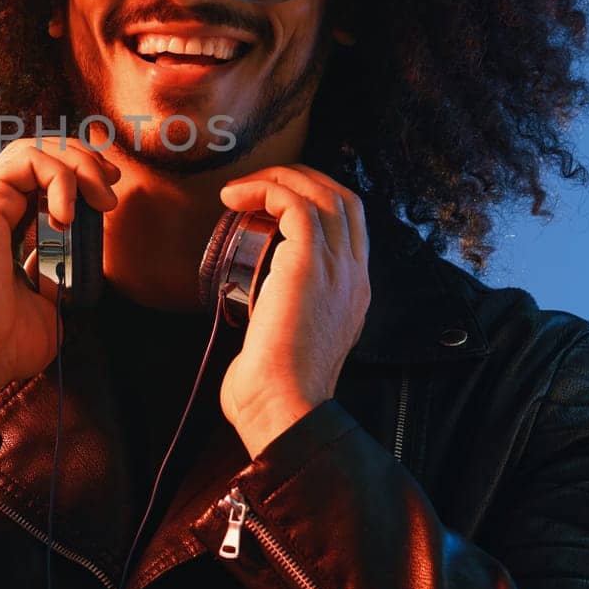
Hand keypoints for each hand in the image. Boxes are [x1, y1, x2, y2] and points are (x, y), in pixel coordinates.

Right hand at [0, 136, 120, 389]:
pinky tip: (69, 215)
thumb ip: (55, 280)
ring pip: (33, 148)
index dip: (76, 178)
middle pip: (36, 153)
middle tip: (111, 185)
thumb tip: (72, 269)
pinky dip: (60, 178)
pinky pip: (29, 160)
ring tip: (100, 199)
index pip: (37, 179)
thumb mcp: (46, 306)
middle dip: (82, 160)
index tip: (106, 199)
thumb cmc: (5, 342)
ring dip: (77, 165)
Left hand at [216, 163, 370, 456]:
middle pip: (343, 199)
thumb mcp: (288, 344)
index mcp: (353, 294)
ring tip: (240, 188)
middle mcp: (354, 276)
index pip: (349, 227)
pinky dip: (265, 189)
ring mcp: (337, 268)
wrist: (285, 409)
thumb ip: (281, 320)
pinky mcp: (309, 263)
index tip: (272, 203)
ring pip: (322, 194)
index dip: (314, 202)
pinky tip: (234, 197)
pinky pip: (294, 203)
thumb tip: (253, 311)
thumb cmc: (275, 392)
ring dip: (279, 179)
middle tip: (257, 185)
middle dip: (301, 180)